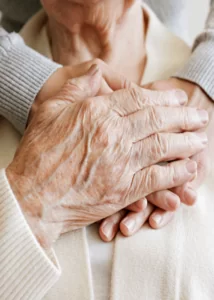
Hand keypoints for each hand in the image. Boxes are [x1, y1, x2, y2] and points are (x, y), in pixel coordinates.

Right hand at [6, 67, 204, 247]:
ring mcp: (120, 164)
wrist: (32, 196)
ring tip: (201, 138)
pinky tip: (189, 168)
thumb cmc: (38, 154)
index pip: (139, 98)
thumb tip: (97, 73)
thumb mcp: (49, 109)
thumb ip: (76, 87)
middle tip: (199, 115)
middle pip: (158, 119)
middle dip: (183, 116)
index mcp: (96, 112)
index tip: (178, 97)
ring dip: (186, 141)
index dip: (163, 96)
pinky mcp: (122, 190)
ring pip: (163, 146)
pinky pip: (158, 178)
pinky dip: (177, 172)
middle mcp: (112, 135)